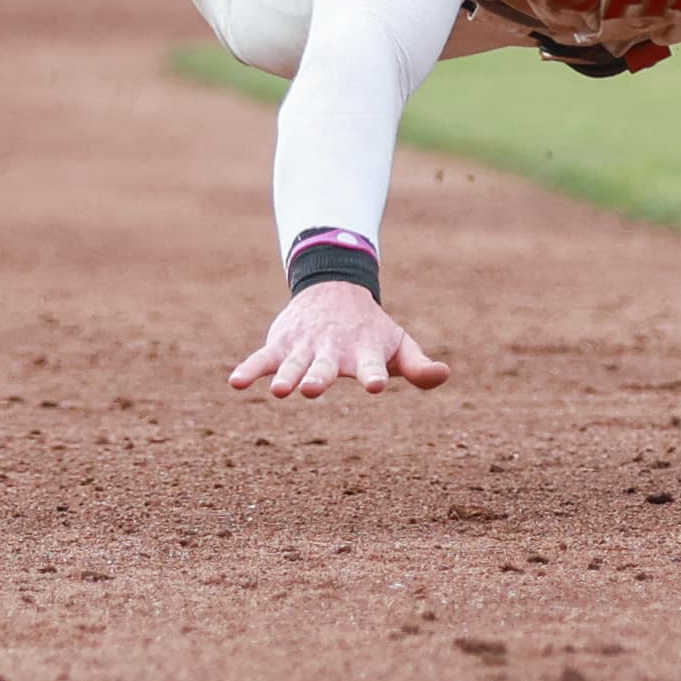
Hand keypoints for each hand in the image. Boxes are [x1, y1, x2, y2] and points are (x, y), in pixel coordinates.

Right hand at [228, 283, 451, 398]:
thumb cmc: (371, 328)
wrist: (335, 289)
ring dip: (286, 376)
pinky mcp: (281, 345)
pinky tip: (236, 383)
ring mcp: (304, 347)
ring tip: (279, 391)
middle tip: (312, 389)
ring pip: (292, 364)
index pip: (371, 366)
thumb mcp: (399, 345)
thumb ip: (419, 366)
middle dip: (318, 377)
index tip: (376, 386)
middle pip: (325, 367)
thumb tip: (445, 375)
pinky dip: (249, 370)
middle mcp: (332, 350)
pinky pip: (262, 359)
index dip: (374, 376)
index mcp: (364, 352)